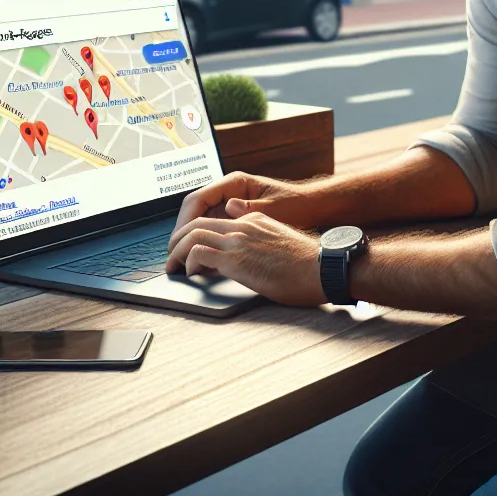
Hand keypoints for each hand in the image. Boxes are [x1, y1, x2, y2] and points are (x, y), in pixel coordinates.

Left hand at [164, 212, 327, 306]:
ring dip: (177, 251)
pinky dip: (189, 263)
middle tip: (173, 257)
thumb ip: (261, 239)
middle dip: (179, 239)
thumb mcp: (282, 243)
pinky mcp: (236, 259)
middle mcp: (244, 224)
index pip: (215, 219)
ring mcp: (239, 240)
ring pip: (192, 235)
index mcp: (255, 220)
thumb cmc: (310, 264)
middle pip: (197, 222)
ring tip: (174, 266)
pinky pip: (198, 254)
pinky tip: (192, 275)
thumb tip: (247, 250)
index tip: (190, 249)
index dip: (197, 233)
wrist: (324, 268)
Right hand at [170, 171, 324, 255]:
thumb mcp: (276, 208)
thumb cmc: (297, 205)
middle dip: (181, 232)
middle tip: (172, 255)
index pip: (197, 199)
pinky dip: (204, 242)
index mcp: (235, 184)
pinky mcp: (235, 218)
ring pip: (200, 221)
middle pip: (194, 210)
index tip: (177, 241)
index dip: (184, 221)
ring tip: (180, 260)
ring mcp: (230, 204)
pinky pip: (213, 228)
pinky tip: (199, 258)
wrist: (314, 207)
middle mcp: (229, 192)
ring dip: (190, 239)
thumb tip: (229, 208)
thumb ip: (252, 209)